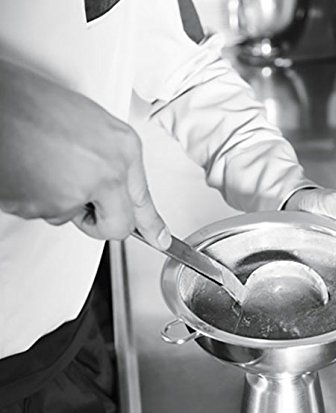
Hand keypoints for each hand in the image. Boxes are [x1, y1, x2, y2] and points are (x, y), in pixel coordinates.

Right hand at [0, 58, 170, 248]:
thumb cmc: (34, 102)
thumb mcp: (90, 127)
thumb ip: (110, 161)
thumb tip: (115, 190)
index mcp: (123, 148)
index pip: (144, 200)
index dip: (153, 226)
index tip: (161, 240)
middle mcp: (109, 172)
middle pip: (118, 226)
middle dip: (99, 223)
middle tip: (84, 209)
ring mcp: (78, 191)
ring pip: (72, 217)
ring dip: (57, 201)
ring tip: (42, 164)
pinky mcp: (46, 205)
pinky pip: (44, 213)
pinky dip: (33, 197)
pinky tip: (28, 168)